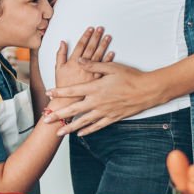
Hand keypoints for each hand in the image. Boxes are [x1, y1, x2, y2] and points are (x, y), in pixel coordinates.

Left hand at [43, 61, 162, 136]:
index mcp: (96, 87)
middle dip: (58, 115)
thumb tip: (80, 59)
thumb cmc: (130, 77)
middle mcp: (97, 101)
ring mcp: (105, 111)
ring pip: (83, 121)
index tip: (48, 93)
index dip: (59, 92)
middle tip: (46, 120)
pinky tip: (80, 134)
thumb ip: (93, 64)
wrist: (147, 90)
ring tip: (59, 132)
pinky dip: (87, 130)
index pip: (73, 90)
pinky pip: (97, 126)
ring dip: (70, 127)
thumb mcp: (111, 67)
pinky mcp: (112, 118)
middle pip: (74, 109)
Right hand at [55, 27, 112, 87]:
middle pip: (90, 48)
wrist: (68, 100)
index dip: (86, 36)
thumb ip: (60, 54)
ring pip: (98, 56)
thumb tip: (62, 42)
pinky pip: (103, 68)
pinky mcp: (96, 79)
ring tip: (107, 37)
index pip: (80, 45)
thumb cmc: (63, 84)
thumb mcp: (58, 68)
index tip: (90, 29)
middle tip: (101, 29)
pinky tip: (112, 52)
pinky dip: (108, 59)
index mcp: (73, 61)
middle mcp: (82, 65)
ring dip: (103, 45)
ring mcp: (90, 72)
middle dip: (96, 37)